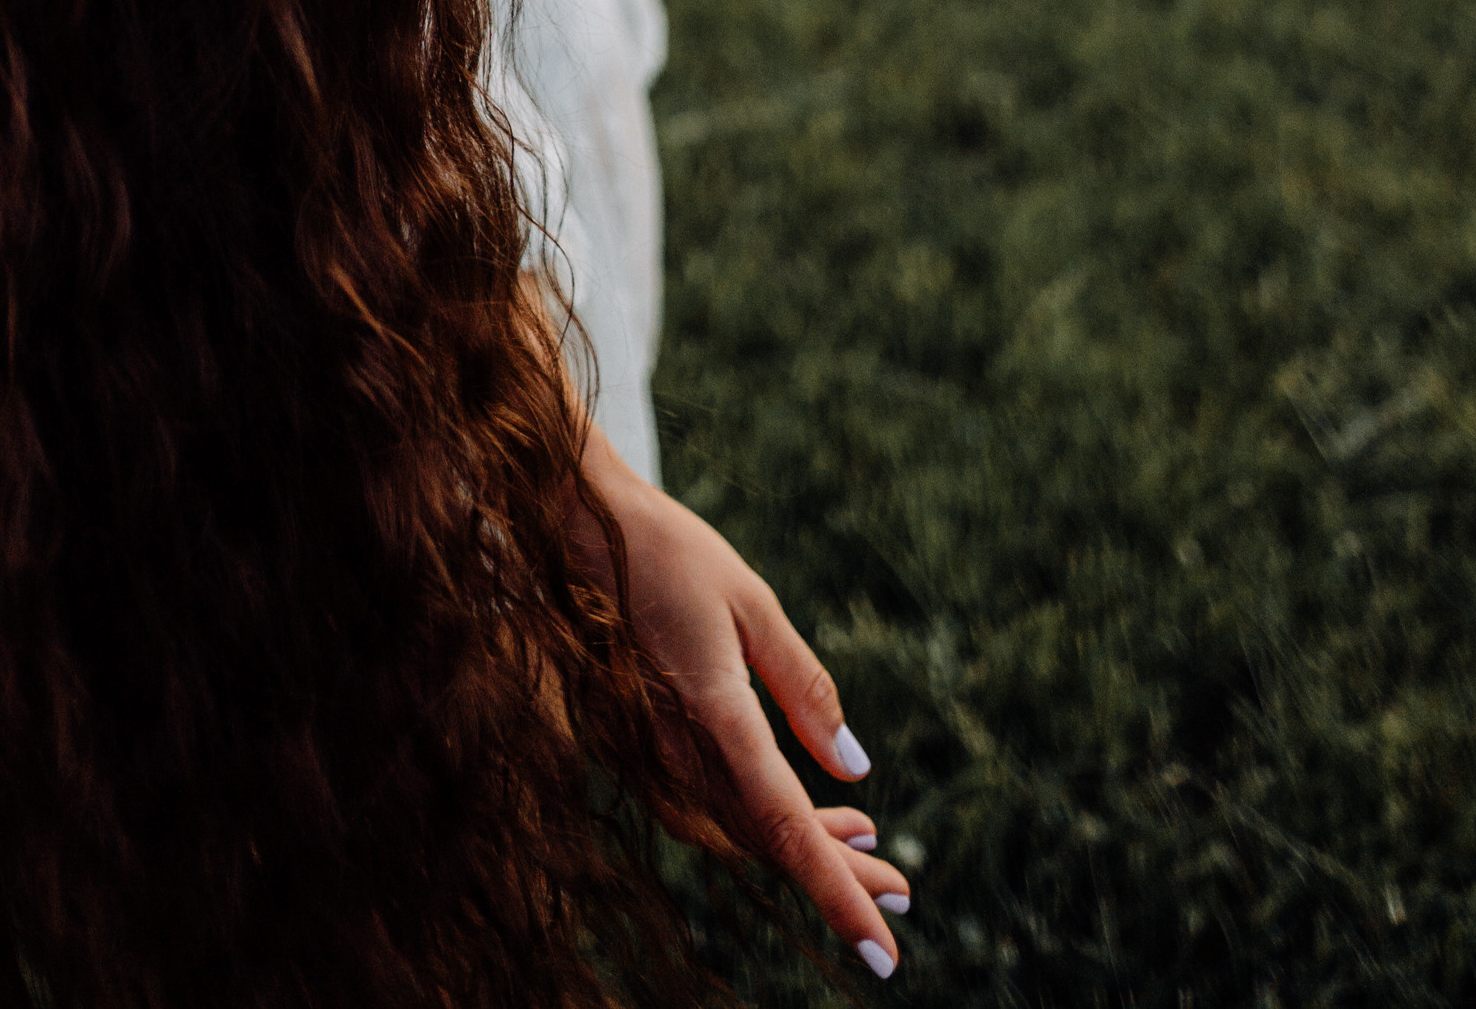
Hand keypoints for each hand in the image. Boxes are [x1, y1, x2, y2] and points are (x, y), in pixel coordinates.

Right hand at [574, 426, 912, 981]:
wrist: (574, 526)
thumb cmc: (668, 553)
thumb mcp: (753, 603)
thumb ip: (805, 687)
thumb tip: (857, 769)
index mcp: (715, 714)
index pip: (786, 827)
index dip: (837, 893)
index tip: (883, 950)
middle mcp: (679, 750)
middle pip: (769, 842)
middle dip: (838, 876)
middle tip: (901, 893)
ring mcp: (654, 754)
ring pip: (740, 831)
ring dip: (805, 847)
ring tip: (868, 842)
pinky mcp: (643, 748)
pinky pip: (710, 808)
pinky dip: (762, 820)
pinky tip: (802, 804)